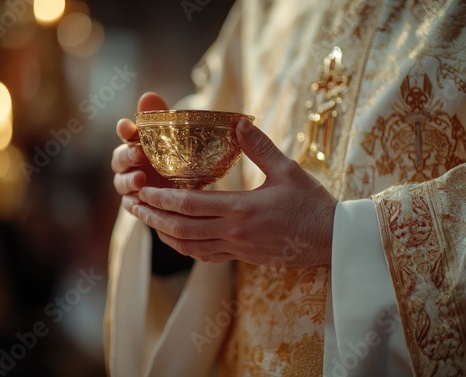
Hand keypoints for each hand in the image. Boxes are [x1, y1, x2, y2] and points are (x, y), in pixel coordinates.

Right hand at [111, 92, 172, 211]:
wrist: (185, 189)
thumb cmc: (175, 158)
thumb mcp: (173, 139)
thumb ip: (160, 119)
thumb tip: (148, 96)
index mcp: (136, 143)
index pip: (125, 133)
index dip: (124, 129)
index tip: (126, 126)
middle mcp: (129, 163)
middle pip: (119, 158)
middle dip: (127, 156)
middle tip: (139, 154)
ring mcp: (130, 184)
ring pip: (120, 183)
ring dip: (128, 181)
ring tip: (140, 180)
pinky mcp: (135, 203)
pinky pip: (128, 204)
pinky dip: (132, 203)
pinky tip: (139, 202)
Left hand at [133, 119, 337, 266]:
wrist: (332, 239)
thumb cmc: (312, 203)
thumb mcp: (288, 169)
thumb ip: (260, 146)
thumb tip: (239, 122)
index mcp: (242, 208)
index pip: (191, 204)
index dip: (162, 199)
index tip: (143, 190)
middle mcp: (235, 232)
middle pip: (183, 228)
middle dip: (154, 217)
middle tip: (134, 206)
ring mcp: (238, 248)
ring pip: (191, 246)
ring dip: (165, 234)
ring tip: (147, 222)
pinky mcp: (243, 257)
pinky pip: (207, 257)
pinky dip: (186, 248)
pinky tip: (177, 240)